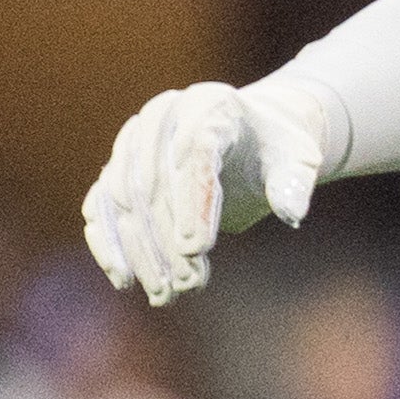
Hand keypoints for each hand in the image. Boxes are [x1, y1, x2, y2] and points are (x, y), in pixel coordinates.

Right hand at [82, 81, 334, 304]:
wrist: (251, 135)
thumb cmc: (277, 149)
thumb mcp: (299, 160)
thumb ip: (295, 183)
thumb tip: (292, 213)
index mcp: (209, 105)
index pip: (194, 155)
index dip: (193, 204)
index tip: (199, 250)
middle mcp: (163, 116)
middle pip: (153, 182)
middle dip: (167, 239)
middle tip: (188, 284)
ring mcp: (133, 140)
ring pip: (121, 200)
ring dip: (140, 250)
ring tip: (165, 293)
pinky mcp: (116, 166)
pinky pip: (100, 206)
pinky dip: (108, 243)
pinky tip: (124, 279)